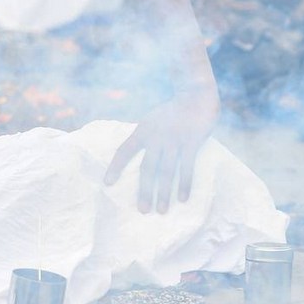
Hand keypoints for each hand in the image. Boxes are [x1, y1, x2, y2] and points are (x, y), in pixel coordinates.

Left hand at [104, 89, 218, 213]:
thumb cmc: (173, 111)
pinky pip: (186, 166)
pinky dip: (184, 184)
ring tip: (162, 210)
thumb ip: (146, 137)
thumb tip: (140, 161)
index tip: (107, 184)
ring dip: (164, 192)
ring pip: (166, 171)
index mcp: (143, 130)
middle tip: (142, 210)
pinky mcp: (191, 141)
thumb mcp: (153, 120)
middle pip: (147, 168)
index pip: (124, 150)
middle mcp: (156, 136)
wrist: (195, 93)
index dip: (115, 167)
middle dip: (144, 191)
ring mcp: (174, 139)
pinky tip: (182, 199)